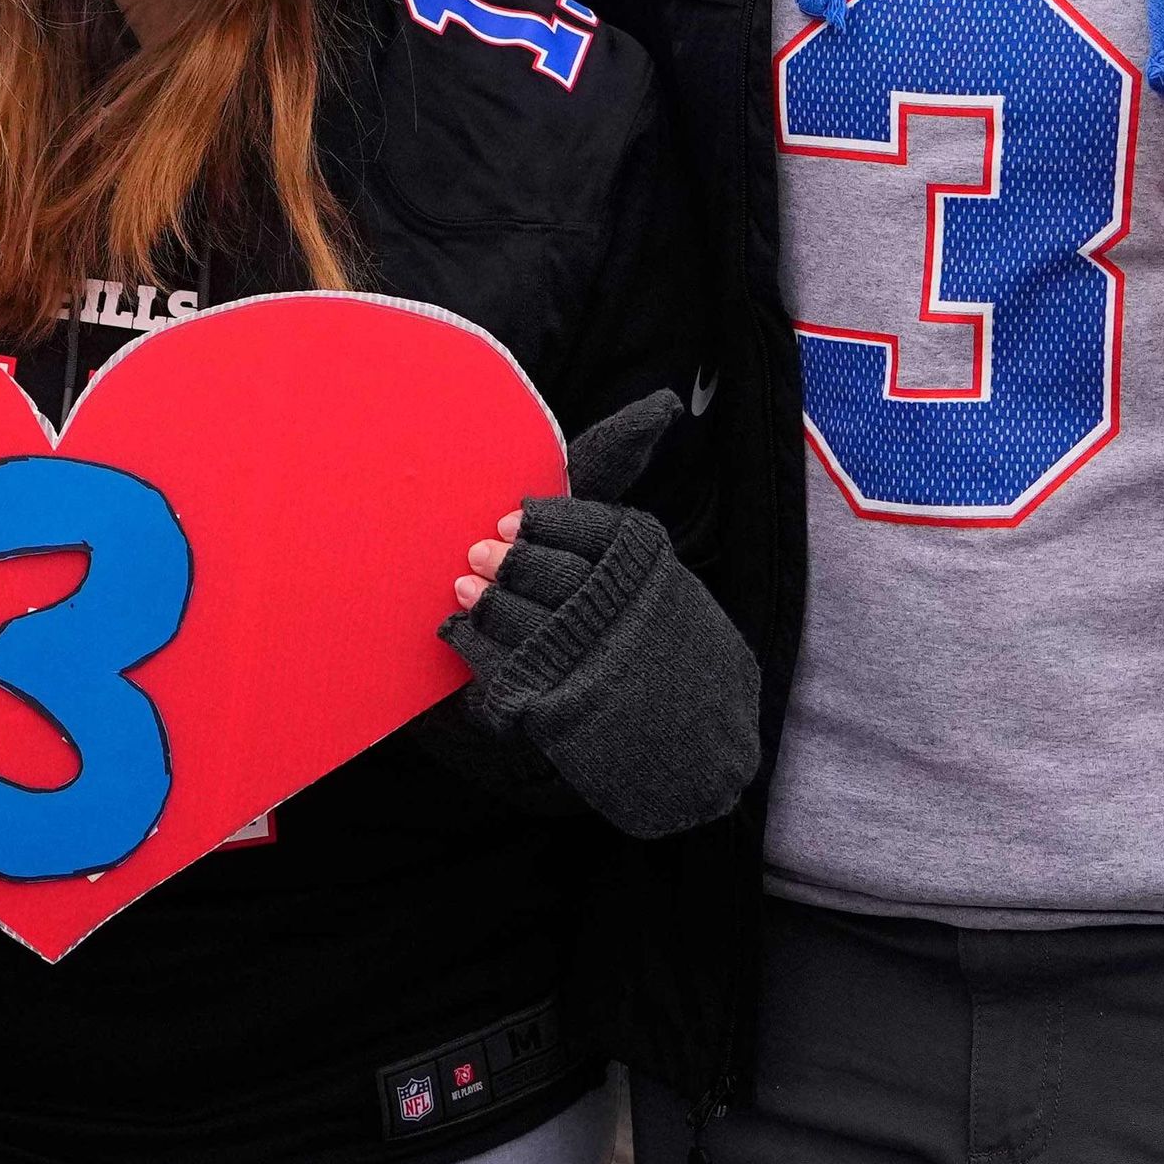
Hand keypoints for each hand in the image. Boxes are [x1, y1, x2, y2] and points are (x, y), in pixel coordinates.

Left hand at [431, 393, 756, 839]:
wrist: (702, 750)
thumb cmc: (679, 657)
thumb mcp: (671, 587)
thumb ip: (632, 531)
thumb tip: (657, 413)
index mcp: (650, 571)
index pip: (583, 526)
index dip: (543, 522)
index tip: (516, 519)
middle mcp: (616, 612)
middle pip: (543, 568)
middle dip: (506, 560)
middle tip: (478, 552)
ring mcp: (583, 661)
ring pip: (515, 615)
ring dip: (484, 599)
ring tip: (466, 588)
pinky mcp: (552, 709)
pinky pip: (496, 668)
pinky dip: (472, 646)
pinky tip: (461, 632)